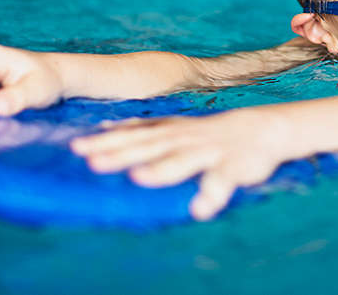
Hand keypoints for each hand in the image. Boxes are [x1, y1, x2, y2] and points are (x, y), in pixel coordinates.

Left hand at [70, 108, 288, 220]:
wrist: (261, 129)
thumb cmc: (208, 133)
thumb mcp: (174, 127)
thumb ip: (141, 129)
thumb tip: (105, 127)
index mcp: (169, 132)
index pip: (132, 135)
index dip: (105, 141)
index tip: (76, 147)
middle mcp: (183, 140)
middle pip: (148, 147)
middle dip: (121, 155)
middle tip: (93, 162)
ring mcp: (208, 153)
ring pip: (181, 161)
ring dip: (161, 170)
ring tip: (140, 178)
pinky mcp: (232, 168)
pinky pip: (222, 182)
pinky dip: (212, 195)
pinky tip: (200, 211)